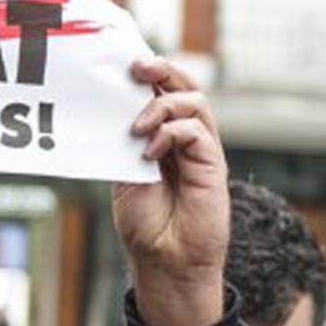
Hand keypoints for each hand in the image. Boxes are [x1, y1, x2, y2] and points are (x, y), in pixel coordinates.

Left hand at [113, 56, 229, 325]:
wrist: (165, 262)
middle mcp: (186, 139)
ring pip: (195, 102)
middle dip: (162, 70)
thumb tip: (112, 106)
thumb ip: (124, 142)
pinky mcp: (213, 166)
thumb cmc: (145, 224)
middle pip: (185, 87)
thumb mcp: (124, 174)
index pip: (162, 92)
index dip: (149, 74)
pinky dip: (171, 132)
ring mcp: (202, 151)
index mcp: (164, 137)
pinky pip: (198, 131)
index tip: (123, 63)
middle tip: (137, 67)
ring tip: (137, 127)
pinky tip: (149, 151)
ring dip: (162, 105)